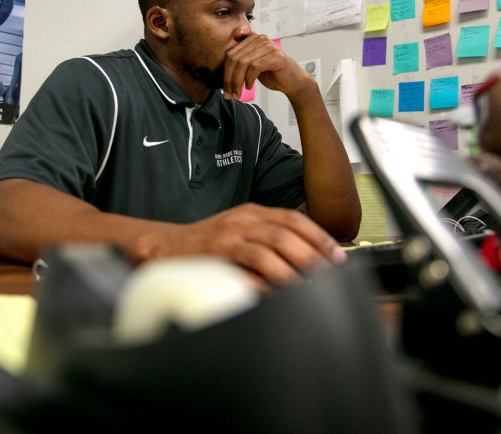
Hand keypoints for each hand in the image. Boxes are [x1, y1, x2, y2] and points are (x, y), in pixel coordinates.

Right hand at [133, 203, 345, 288]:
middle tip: (329, 272)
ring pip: (271, 245)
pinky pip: (248, 262)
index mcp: (252, 212)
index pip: (292, 218)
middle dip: (312, 252)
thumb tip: (304, 262)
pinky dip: (267, 276)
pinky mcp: (216, 250)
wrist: (164, 247)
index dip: (318, 236)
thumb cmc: (204, 247)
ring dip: (294, 265)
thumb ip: (267, 242)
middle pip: (286, 231)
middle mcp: (243, 219)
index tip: (336, 254)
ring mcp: (229, 233)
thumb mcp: (239, 234)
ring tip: (310, 283)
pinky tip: (279, 288)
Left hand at [222, 34, 312, 101]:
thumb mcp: (252, 66)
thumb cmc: (273, 74)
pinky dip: (249, 79)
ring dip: (237, 82)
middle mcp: (260, 39)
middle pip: (234, 58)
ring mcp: (268, 46)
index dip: (225, 72)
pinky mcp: (275, 56)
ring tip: (237, 93)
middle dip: (229, 79)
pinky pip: (254, 66)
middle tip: (228, 94)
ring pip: (243, 63)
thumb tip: (222, 72)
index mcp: (252, 39)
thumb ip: (239, 62)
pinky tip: (249, 86)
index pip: (230, 53)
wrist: (293, 82)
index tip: (225, 88)